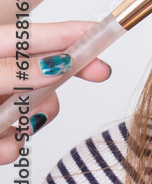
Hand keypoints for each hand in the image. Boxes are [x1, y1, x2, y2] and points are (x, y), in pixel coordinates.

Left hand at [0, 21, 111, 163]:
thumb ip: (15, 71)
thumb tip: (59, 65)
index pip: (46, 36)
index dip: (80, 35)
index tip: (108, 36)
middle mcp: (3, 74)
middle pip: (49, 75)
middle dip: (59, 86)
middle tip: (98, 78)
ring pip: (34, 110)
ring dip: (27, 126)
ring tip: (6, 135)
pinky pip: (14, 138)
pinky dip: (10, 146)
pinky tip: (1, 149)